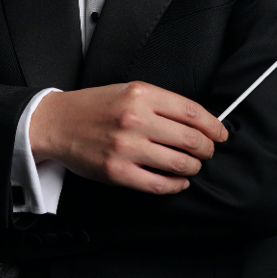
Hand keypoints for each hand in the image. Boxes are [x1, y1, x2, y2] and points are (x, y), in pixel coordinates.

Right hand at [30, 82, 227, 195]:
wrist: (55, 122)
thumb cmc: (93, 107)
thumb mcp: (128, 91)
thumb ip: (160, 104)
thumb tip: (197, 121)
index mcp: (141, 95)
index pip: (192, 112)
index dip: (214, 126)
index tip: (220, 134)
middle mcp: (135, 119)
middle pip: (191, 139)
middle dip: (206, 149)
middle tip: (207, 152)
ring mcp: (126, 147)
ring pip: (179, 163)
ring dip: (193, 168)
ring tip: (191, 166)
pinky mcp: (117, 171)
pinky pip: (158, 184)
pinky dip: (175, 185)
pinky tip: (178, 182)